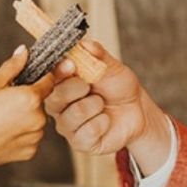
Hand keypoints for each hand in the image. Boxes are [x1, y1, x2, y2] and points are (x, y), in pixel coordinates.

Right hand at [0, 47, 55, 171]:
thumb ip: (12, 67)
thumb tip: (24, 51)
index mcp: (31, 98)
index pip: (49, 81)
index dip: (40, 78)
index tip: (29, 80)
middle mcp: (39, 118)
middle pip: (40, 102)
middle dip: (27, 100)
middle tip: (4, 104)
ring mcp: (36, 136)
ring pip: (36, 120)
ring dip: (25, 118)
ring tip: (1, 120)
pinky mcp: (31, 151)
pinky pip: (30, 137)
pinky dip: (21, 134)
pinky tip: (3, 133)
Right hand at [44, 40, 168, 160]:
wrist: (137, 110)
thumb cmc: (117, 87)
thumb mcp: (111, 66)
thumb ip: (97, 54)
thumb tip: (84, 44)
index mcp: (61, 85)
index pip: (50, 78)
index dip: (58, 72)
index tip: (70, 65)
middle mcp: (59, 106)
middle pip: (55, 98)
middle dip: (76, 88)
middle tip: (90, 85)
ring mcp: (68, 126)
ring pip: (73, 115)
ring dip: (94, 105)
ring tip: (102, 104)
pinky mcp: (80, 142)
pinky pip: (87, 131)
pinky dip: (102, 122)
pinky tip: (106, 120)